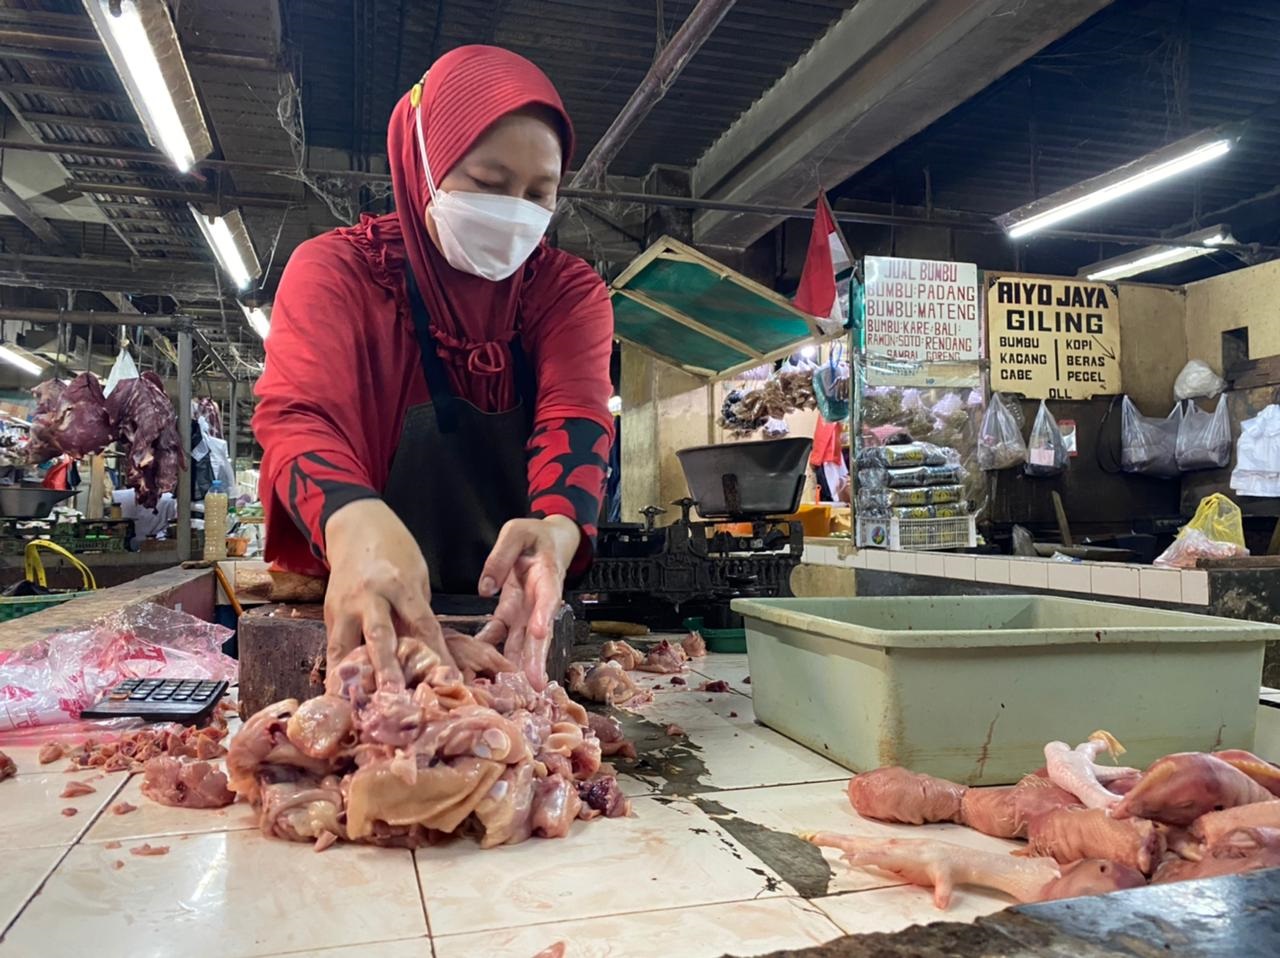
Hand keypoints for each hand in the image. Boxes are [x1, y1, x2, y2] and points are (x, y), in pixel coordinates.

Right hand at [323, 498, 449, 690]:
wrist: (355, 525)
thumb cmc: (395, 552)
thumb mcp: (417, 575)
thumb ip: (418, 612)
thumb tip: (428, 654)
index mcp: (399, 584)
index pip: (422, 623)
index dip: (436, 654)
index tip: (449, 680)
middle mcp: (369, 596)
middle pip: (379, 636)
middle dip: (386, 669)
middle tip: (394, 698)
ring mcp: (344, 606)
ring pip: (345, 646)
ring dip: (352, 679)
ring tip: (356, 710)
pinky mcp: (329, 614)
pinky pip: (334, 647)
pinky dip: (338, 672)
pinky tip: (341, 698)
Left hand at [475, 515, 579, 689]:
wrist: (546, 541)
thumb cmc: (534, 536)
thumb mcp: (516, 533)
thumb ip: (501, 555)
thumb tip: (486, 587)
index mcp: (547, 576)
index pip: (548, 598)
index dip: (543, 617)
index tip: (538, 635)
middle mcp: (539, 600)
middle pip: (539, 633)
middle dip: (535, 659)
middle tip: (534, 684)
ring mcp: (526, 611)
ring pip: (522, 643)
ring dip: (518, 667)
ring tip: (513, 692)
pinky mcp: (512, 614)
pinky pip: (501, 635)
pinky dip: (491, 652)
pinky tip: (479, 669)